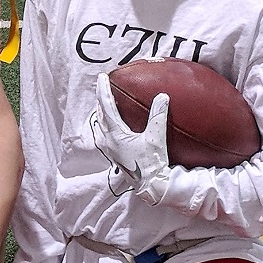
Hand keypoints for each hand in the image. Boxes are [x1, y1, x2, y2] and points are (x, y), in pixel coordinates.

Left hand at [88, 72, 177, 205]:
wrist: (150, 185)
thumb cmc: (152, 163)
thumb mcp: (156, 138)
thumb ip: (158, 116)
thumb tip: (162, 96)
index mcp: (115, 134)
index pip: (106, 107)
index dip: (104, 90)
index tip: (102, 76)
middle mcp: (108, 140)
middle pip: (100, 114)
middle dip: (101, 98)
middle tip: (103, 85)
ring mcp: (109, 148)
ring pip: (100, 124)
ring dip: (102, 111)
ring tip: (105, 101)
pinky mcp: (113, 154)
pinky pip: (104, 133)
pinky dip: (106, 123)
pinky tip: (112, 124)